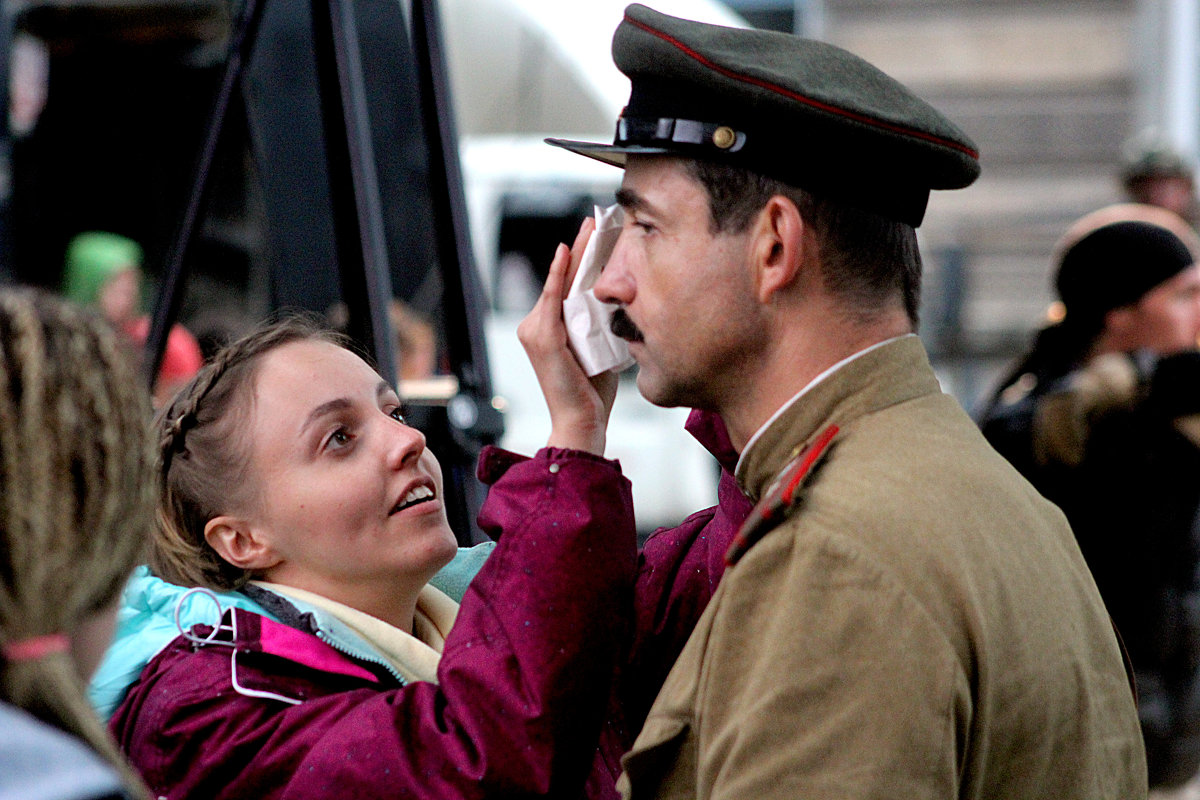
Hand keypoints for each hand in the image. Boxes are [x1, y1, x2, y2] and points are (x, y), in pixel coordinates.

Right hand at [517, 218, 618, 454]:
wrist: (582, 422)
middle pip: (564, 279)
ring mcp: (535, 330)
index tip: (601, 236)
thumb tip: (622, 300)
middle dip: (583, 248)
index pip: (568, 286)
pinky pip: (552, 297)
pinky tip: (566, 251)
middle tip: (597, 220)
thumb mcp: (599, 349)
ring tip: (592, 227)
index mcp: (550, 328)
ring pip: (561, 283)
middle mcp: (536, 325)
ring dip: (577, 253)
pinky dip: (558, 274)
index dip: (585, 260)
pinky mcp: (543, 337)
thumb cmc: (592, 392)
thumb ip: (601, 324)